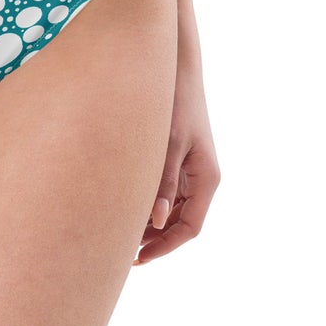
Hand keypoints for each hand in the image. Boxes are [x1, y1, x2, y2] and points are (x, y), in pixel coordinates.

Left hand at [134, 63, 218, 264]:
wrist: (176, 67)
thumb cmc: (175, 101)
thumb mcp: (169, 142)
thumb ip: (164, 181)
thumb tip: (155, 221)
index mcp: (206, 178)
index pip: (189, 227)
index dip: (165, 247)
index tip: (139, 258)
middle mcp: (201, 177)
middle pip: (180, 221)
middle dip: (155, 239)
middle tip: (122, 251)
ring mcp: (190, 168)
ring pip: (172, 209)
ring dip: (151, 223)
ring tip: (119, 232)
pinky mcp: (178, 158)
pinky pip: (166, 192)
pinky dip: (150, 203)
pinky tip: (125, 206)